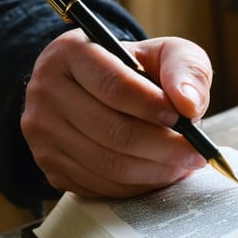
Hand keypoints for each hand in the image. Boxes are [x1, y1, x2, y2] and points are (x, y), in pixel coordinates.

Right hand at [21, 30, 211, 197]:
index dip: (152, 107)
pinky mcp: (49, 165)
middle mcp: (46, 90)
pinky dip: (136, 186)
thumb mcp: (166, 53)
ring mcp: (42, 131)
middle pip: (111, 131)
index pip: (113, 86)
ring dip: (154, 171)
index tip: (183, 119)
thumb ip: (184, 69)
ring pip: (106, 164)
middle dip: (163, 147)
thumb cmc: (137, 70)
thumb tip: (188, 103)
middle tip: (195, 153)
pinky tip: (157, 173)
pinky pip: (99, 185)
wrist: (99, 91)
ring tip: (182, 164)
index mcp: (71, 51)